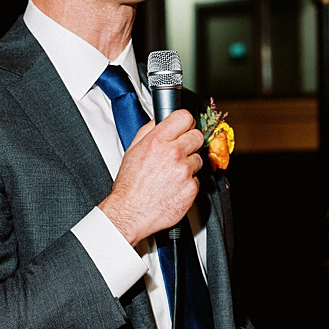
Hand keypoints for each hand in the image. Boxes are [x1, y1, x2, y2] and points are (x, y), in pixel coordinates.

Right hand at [98, 110, 203, 243]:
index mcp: (157, 141)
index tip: (185, 127)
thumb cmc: (130, 185)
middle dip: (190, 142)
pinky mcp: (192, 187)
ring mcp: (184, 171)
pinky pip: (198, 179)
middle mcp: (173, 153)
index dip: (186, 122)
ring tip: (172, 173)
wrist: (131, 212)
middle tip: (179, 152)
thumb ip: (149, 131)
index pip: (184, 117)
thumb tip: (160, 120)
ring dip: (189, 164)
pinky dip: (188, 182)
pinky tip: (174, 186)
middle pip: (197, 136)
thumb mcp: (132, 150)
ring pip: (199, 158)